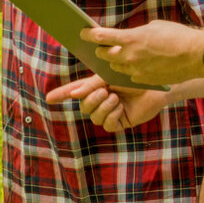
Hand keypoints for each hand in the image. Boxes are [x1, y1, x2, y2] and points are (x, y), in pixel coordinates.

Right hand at [43, 75, 168, 131]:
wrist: (156, 86)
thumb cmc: (133, 77)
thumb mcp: (109, 77)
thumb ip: (91, 85)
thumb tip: (73, 94)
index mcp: (97, 86)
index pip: (74, 91)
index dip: (61, 95)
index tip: (48, 98)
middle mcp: (101, 100)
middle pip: (84, 106)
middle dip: (92, 99)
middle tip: (105, 91)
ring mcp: (110, 112)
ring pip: (95, 117)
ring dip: (104, 106)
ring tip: (116, 98)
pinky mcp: (120, 122)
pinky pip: (107, 125)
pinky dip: (112, 115)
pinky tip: (121, 107)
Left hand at [79, 20, 203, 85]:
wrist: (196, 55)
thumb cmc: (177, 36)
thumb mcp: (153, 27)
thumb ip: (137, 34)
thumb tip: (129, 38)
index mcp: (131, 39)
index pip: (102, 37)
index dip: (89, 35)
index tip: (83, 33)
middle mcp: (130, 56)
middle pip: (105, 55)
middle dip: (102, 50)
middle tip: (99, 46)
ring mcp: (136, 71)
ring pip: (116, 67)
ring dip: (115, 61)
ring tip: (117, 55)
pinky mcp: (144, 81)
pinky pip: (130, 76)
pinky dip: (129, 71)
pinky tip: (134, 65)